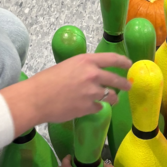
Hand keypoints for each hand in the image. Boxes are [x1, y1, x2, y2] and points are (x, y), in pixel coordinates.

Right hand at [3, 53, 130, 128]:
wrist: (36, 98)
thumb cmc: (47, 80)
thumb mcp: (68, 66)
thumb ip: (83, 68)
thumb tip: (93, 72)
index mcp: (86, 61)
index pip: (112, 59)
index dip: (123, 62)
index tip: (129, 65)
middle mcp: (92, 75)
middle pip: (116, 79)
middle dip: (125, 84)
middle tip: (128, 86)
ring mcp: (91, 92)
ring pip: (110, 96)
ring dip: (112, 98)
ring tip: (111, 99)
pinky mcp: (88, 108)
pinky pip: (98, 108)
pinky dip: (96, 107)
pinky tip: (90, 107)